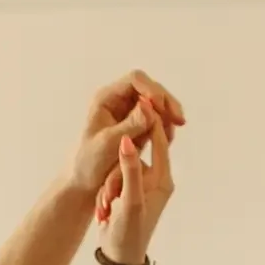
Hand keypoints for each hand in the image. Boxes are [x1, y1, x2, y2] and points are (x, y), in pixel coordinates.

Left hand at [68, 69, 184, 203]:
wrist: (85, 183)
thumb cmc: (89, 163)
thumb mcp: (108, 144)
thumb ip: (129, 125)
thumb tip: (149, 107)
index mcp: (107, 98)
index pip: (134, 80)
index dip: (151, 89)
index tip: (161, 107)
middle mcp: (119, 101)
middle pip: (150, 88)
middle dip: (166, 101)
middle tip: (180, 120)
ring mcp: (130, 113)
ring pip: (157, 103)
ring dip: (169, 113)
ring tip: (177, 128)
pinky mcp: (139, 127)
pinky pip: (158, 119)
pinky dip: (166, 126)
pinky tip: (169, 138)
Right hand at [97, 107, 173, 264]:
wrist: (121, 261)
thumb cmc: (129, 234)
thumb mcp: (129, 200)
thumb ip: (129, 169)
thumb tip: (128, 139)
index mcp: (163, 179)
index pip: (159, 140)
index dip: (148, 120)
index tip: (136, 100)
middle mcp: (156, 179)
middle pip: (136, 153)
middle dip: (117, 171)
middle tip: (110, 193)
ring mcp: (142, 185)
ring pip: (121, 167)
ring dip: (109, 185)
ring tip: (106, 208)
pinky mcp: (129, 192)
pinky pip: (115, 179)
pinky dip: (107, 191)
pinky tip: (103, 209)